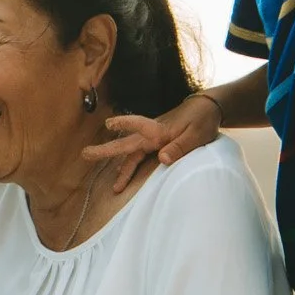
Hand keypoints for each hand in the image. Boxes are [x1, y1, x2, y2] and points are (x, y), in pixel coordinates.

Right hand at [87, 93, 221, 193]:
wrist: (209, 108)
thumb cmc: (203, 120)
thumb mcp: (196, 135)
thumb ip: (180, 147)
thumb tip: (161, 158)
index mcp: (160, 130)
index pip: (139, 125)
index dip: (124, 123)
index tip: (109, 124)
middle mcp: (152, 133)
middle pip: (127, 143)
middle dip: (106, 150)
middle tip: (85, 154)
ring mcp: (154, 138)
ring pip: (133, 153)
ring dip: (121, 166)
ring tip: (114, 185)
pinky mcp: (158, 141)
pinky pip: (140, 154)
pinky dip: (131, 163)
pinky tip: (124, 170)